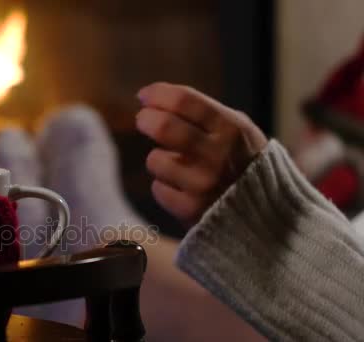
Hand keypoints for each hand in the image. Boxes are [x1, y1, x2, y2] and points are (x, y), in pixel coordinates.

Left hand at [136, 82, 267, 226]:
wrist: (267, 212)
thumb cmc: (242, 160)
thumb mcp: (238, 129)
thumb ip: (202, 111)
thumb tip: (153, 97)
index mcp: (232, 128)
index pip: (184, 100)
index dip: (157, 94)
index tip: (144, 96)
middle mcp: (218, 155)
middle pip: (163, 126)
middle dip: (146, 119)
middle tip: (144, 120)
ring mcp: (203, 184)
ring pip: (155, 159)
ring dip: (159, 158)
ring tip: (175, 162)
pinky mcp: (190, 209)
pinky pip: (158, 188)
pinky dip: (165, 185)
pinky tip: (182, 187)